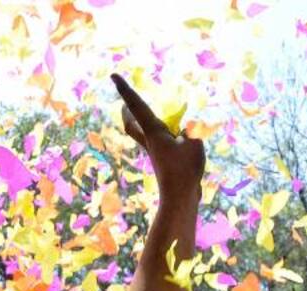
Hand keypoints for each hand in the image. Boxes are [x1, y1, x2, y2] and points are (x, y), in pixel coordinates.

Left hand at [111, 75, 204, 197]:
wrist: (179, 198)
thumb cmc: (184, 170)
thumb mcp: (193, 143)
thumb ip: (190, 129)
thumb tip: (184, 130)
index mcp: (153, 132)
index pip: (136, 106)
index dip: (125, 89)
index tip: (113, 75)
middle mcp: (150, 141)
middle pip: (132, 122)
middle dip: (128, 109)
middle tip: (124, 99)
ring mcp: (156, 152)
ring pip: (143, 133)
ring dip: (141, 121)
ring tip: (145, 112)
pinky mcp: (164, 161)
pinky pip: (160, 142)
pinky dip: (161, 133)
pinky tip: (175, 134)